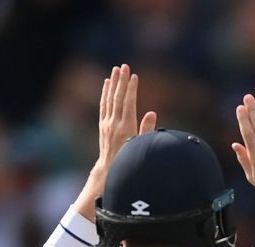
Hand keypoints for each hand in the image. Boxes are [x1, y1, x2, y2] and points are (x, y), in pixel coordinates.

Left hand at [77, 64, 156, 219]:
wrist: (109, 172)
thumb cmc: (129, 161)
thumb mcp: (140, 147)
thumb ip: (146, 130)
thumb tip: (151, 114)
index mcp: (125, 128)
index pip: (128, 103)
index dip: (131, 89)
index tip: (134, 76)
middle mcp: (114, 124)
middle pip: (118, 98)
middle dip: (122, 81)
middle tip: (125, 66)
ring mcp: (106, 124)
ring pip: (110, 99)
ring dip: (113, 83)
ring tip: (116, 70)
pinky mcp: (103, 125)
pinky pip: (104, 105)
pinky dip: (105, 93)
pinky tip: (107, 83)